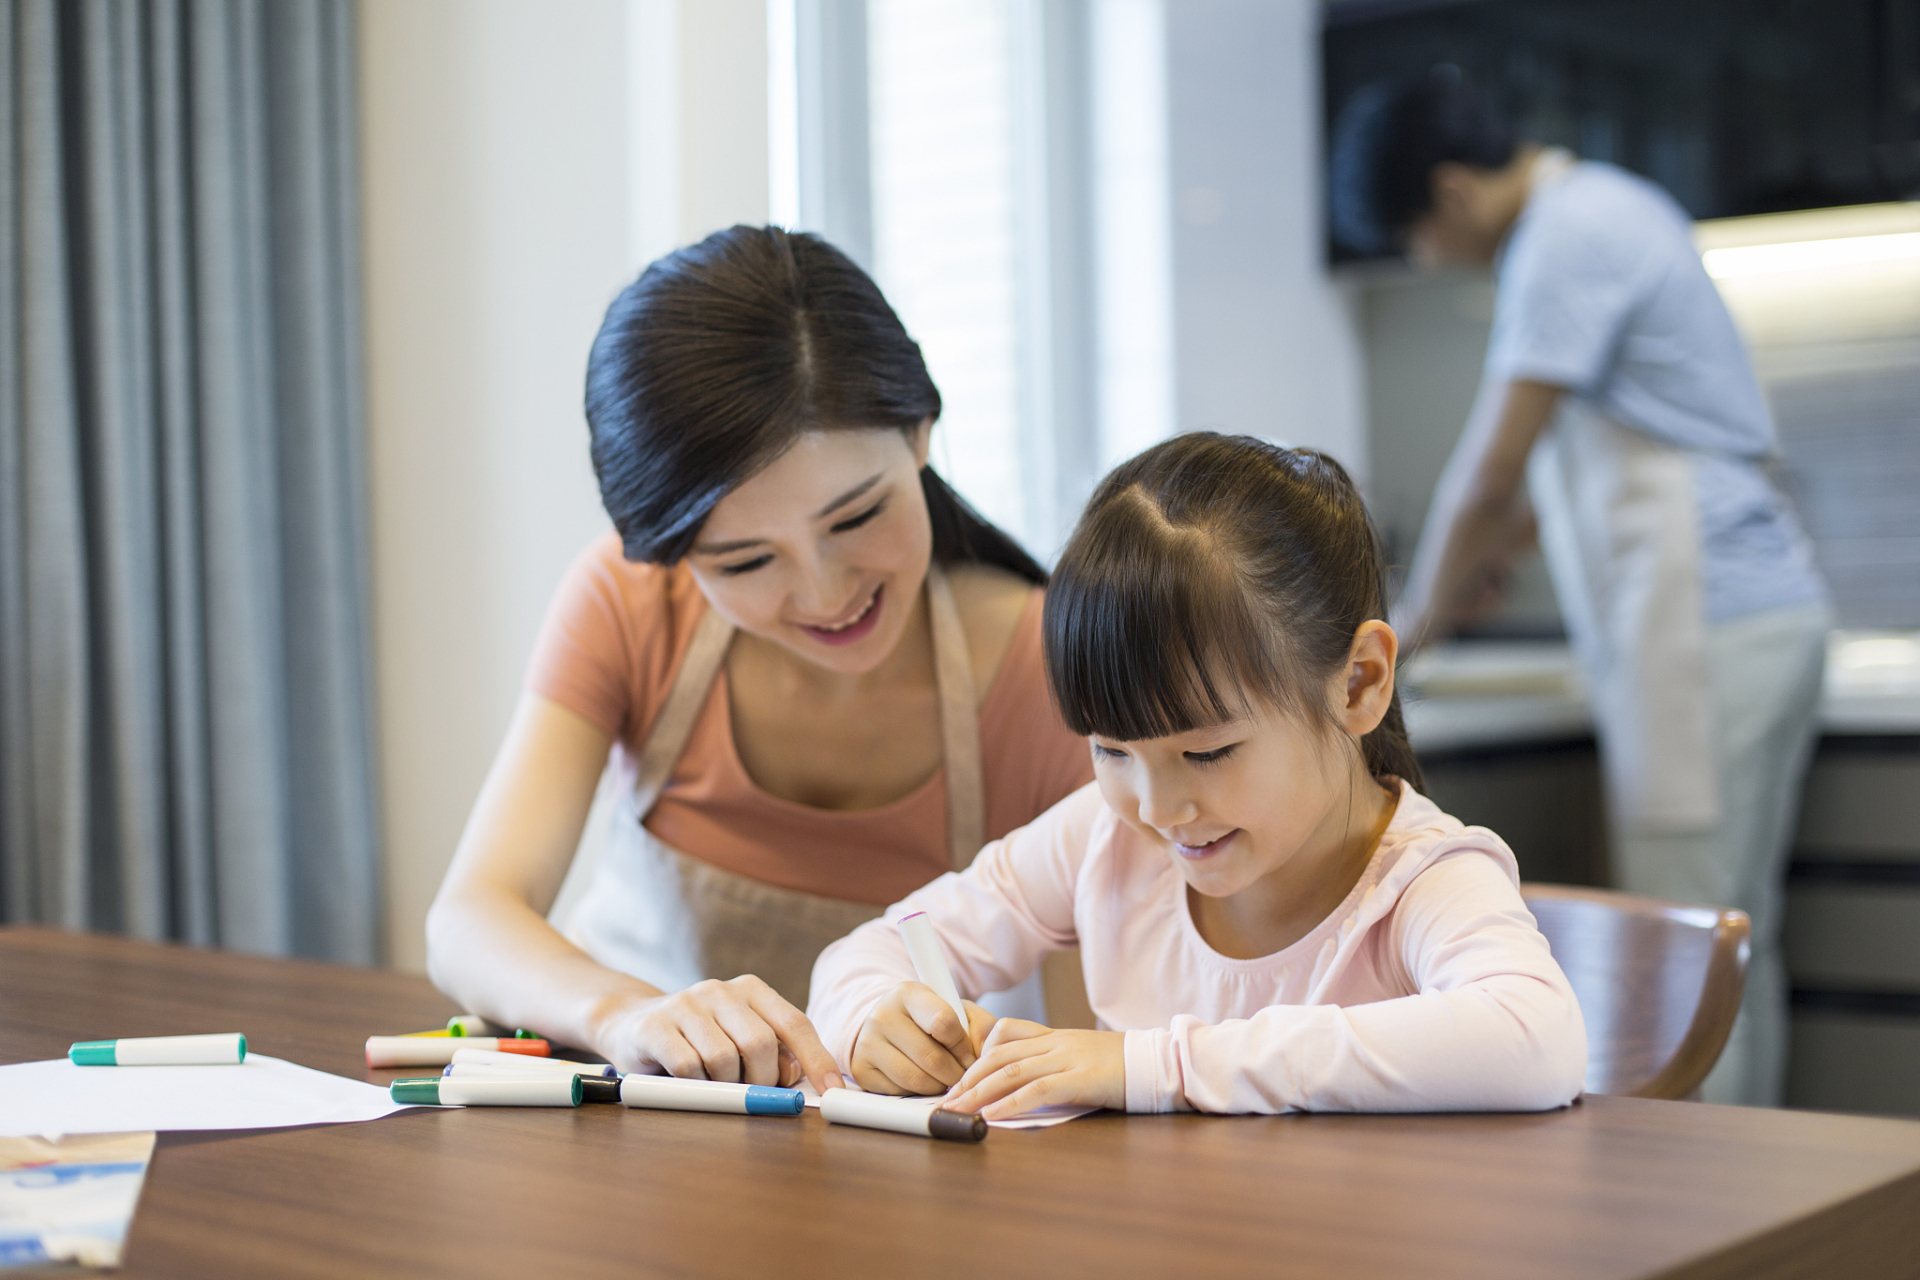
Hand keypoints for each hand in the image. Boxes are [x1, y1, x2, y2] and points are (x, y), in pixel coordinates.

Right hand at [595, 975, 843, 1092]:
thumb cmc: (696, 1040)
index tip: (832, 1091)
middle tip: (750, 1094)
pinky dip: (695, 1085)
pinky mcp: (656, 1025)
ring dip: (724, 1085)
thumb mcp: (739, 1040)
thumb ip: (772, 1054)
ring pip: (725, 1058)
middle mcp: (720, 990)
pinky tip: (686, 1081)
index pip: (794, 1024)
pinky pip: (689, 1067)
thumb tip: (801, 1079)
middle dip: (762, 1081)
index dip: (816, 1059)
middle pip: (761, 1043)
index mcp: (751, 990)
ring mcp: (686, 1003)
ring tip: (711, 1083)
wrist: (629, 1023)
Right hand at [850, 982, 996, 1094]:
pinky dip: (917, 1093)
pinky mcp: (861, 1070)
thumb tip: (984, 1055)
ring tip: (942, 1077)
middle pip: (932, 1058)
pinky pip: (900, 1093)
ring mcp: (867, 1043)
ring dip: (939, 1085)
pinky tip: (921, 1079)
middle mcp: (882, 1015)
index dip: (963, 1045)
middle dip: (955, 1073)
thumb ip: (981, 1026)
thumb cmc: (928, 1019)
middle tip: (960, 1074)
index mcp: (908, 993)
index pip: (943, 1023)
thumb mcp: (956, 1011)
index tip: (968, 1053)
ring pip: (916, 1080)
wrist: (888, 1026)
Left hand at [944, 1019, 1124, 1119]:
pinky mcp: (1080, 1078)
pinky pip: (1037, 1089)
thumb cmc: (1120, 1066)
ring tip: (957, 1110)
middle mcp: (1055, 1042)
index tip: (960, 1080)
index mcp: (1054, 1036)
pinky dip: (1009, 1103)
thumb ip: (1052, 1064)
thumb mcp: (1081, 1056)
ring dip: (978, 1093)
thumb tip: (1019, 1089)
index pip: (1004, 1036)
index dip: (977, 1057)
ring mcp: (1067, 1058)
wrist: (1158, 1062)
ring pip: (1010, 1070)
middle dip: (967, 1078)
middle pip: (998, 1054)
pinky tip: (992, 1116)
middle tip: (946, 1100)